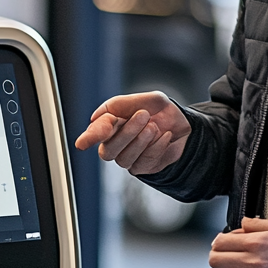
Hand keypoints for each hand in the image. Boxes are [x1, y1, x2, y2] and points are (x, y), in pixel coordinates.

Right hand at [74, 91, 190, 175]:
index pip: (95, 132)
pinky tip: (165, 136)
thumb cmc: (161, 111)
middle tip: (144, 114)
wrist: (185, 126)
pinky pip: (143, 163)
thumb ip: (123, 104)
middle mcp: (114, 144)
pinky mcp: (141, 168)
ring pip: (124, 159)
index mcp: (110, 124)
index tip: (82, 144)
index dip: (89, 138)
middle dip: (127, 132)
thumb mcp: (149, 99)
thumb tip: (95, 117)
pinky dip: (156, 147)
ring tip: (155, 127)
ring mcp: (126, 158)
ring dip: (141, 141)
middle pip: (108, 150)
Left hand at [209, 217, 267, 267]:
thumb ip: (258, 225)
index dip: (218, 241)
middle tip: (223, 254)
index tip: (220, 241)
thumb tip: (242, 223)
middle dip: (217, 256)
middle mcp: (256, 263)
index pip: (222, 243)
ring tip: (237, 267)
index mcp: (258, 243)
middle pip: (218, 262)